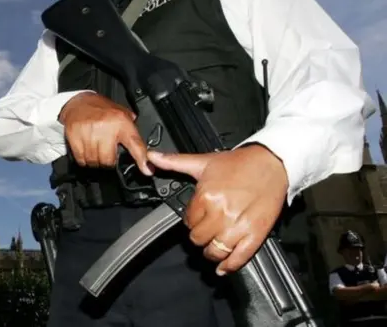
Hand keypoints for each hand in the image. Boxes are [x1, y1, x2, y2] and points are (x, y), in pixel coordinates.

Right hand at [59, 92, 151, 174]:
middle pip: (108, 160)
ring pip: (94, 161)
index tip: (147, 170)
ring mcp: (88, 133)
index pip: (135, 144)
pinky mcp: (75, 137)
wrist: (78, 102)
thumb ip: (132, 131)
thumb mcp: (121, 113)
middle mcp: (105, 128)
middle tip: (106, 153)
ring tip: (96, 151)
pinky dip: (84, 159)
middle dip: (108, 161)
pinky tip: (86, 150)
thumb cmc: (100, 109)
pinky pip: (81, 159)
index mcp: (121, 122)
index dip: (141, 159)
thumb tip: (144, 152)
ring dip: (95, 161)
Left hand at [147, 144, 288, 274]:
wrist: (272, 163)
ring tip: (212, 247)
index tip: (197, 218)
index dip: (191, 220)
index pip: (188, 221)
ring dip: (211, 252)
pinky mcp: (256, 234)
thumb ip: (175, 162)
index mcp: (206, 196)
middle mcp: (221, 213)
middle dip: (199, 236)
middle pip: (199, 238)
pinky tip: (224, 267)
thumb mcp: (203, 161)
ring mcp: (239, 226)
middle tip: (205, 230)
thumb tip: (152, 156)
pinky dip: (230, 265)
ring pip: (215, 251)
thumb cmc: (240, 163)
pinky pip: (239, 257)